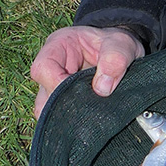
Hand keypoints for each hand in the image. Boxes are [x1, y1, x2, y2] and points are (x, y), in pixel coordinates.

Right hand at [30, 25, 144, 118]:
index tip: (82, 93)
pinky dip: (74, 122)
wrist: (123, 52)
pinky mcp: (66, 101)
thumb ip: (115, 59)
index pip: (43, 68)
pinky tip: (91, 121)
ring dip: (69, 118)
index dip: (57, 84)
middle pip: (42, 96)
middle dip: (65, 107)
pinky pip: (61, 118)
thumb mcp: (122, 44)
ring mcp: (56, 87)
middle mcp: (52, 68)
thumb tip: (102, 89)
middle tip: (90, 110)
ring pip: (49, 112)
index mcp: (58, 46)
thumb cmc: (117, 43)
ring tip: (92, 116)